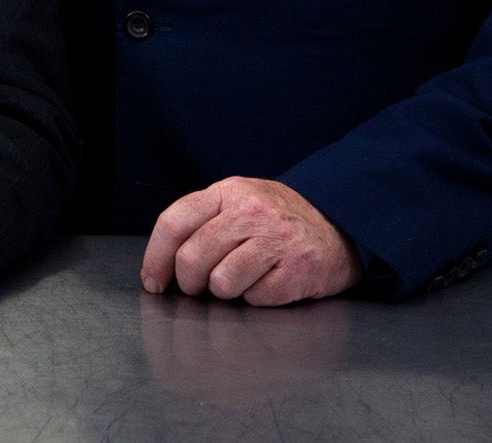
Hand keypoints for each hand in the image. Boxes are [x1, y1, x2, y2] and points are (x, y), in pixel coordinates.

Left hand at [140, 177, 360, 306]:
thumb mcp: (238, 202)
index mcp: (228, 192)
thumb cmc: (277, 220)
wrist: (339, 225)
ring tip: (242, 279)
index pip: (174, 223)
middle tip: (200, 287)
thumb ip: (202, 222)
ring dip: (225, 291)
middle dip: (189, 282)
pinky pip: (256, 299)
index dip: (155, 257)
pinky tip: (269, 282)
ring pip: (221, 283)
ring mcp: (276, 240)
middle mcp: (250, 212)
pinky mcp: (299, 270)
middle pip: (192, 258)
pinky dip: (257, 298)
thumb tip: (163, 266)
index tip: (153, 281)